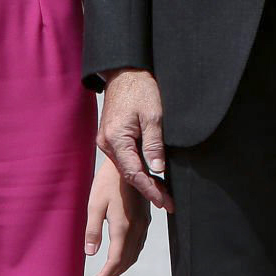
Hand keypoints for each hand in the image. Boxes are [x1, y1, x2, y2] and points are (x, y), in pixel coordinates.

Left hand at [85, 151, 151, 275]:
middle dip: (112, 275)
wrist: (130, 161)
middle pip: (127, 260)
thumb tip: (89, 253)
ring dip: (122, 266)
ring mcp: (144, 223)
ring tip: (107, 274)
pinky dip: (129, 255)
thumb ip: (93, 229)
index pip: (115, 260)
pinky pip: (139, 244)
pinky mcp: (146, 218)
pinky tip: (121, 256)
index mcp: (123, 226)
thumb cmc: (108, 181)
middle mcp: (137, 227)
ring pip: (135, 253)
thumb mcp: (94, 203)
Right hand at [97, 69, 172, 211]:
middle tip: (168, 203)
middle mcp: (107, 143)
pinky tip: (151, 177)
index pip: (133, 173)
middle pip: (129, 174)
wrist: (125, 72)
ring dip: (145, 181)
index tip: (163, 201)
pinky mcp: (112, 138)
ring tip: (163, 195)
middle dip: (149, 189)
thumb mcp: (153, 115)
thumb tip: (158, 169)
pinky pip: (126, 159)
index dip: (149, 189)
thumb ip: (154, 143)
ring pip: (127, 168)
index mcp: (115, 139)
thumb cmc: (140, 89)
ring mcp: (107, 141)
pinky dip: (139, 169)